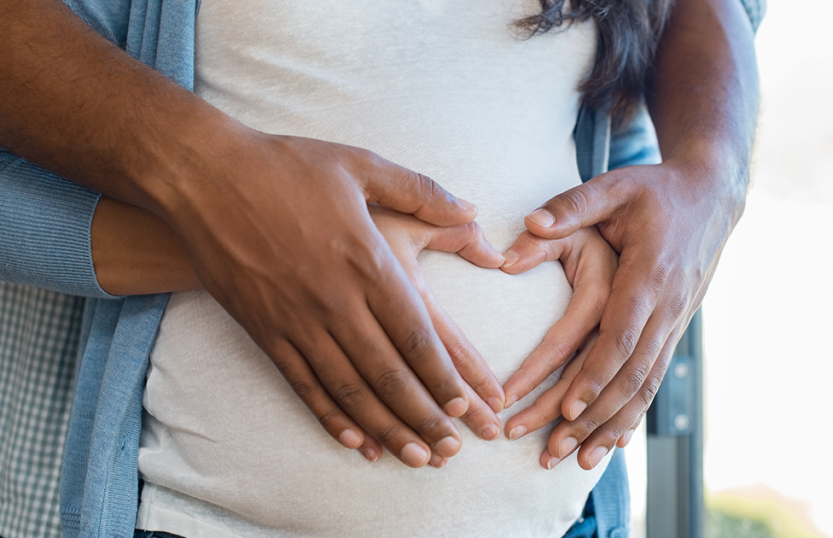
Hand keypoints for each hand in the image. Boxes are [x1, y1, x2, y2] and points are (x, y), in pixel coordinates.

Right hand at [164, 131, 502, 468]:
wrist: (203, 176)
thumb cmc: (287, 167)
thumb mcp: (362, 165)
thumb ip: (423, 192)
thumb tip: (473, 211)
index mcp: (367, 260)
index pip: (416, 333)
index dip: (443, 374)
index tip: (466, 403)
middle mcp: (335, 299)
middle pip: (388, 372)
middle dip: (424, 415)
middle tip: (451, 448)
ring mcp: (296, 319)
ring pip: (349, 388)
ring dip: (385, 427)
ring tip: (415, 456)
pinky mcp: (264, 329)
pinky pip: (302, 384)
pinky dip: (330, 416)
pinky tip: (355, 440)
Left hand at [517, 160, 742, 469]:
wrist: (711, 197)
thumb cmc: (655, 190)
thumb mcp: (614, 186)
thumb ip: (571, 205)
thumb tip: (528, 225)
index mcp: (649, 273)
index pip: (622, 335)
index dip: (596, 374)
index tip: (567, 408)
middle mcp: (666, 306)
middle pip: (630, 374)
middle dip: (593, 417)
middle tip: (552, 449)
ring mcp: (674, 322)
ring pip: (645, 387)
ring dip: (611, 427)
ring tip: (576, 461)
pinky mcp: (673, 330)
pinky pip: (653, 381)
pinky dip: (632, 415)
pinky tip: (611, 444)